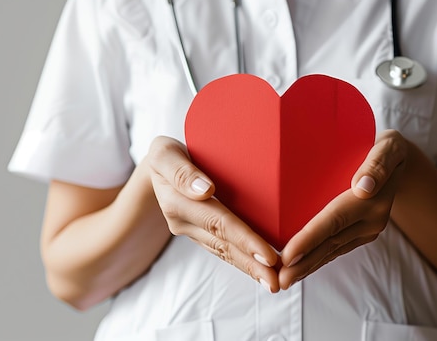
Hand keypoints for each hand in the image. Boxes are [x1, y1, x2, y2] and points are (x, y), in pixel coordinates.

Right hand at [147, 136, 280, 292]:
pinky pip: (222, 250)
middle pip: (223, 245)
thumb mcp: (165, 153)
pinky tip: (261, 270)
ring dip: (249, 268)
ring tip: (273, 282)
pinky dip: (242, 261)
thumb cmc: (166, 154)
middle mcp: (184, 222)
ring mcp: (192, 231)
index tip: (268, 255)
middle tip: (276, 282)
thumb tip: (205, 191)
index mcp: (177, 203)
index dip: (244, 240)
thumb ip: (181, 171)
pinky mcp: (200, 234)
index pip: (218, 223)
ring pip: (224, 252)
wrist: (160, 166)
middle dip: (251, 264)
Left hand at [278, 129, 407, 288]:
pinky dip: (316, 260)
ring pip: (331, 251)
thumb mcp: (389, 147)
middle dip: (303, 263)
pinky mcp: (361, 233)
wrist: (399, 161)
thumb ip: (377, 164)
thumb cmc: (387, 148)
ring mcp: (367, 230)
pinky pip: (336, 249)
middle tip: (278, 281)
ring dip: (307, 267)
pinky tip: (299, 269)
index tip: (288, 255)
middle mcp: (371, 220)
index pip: (335, 221)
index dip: (310, 239)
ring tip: (283, 281)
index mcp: (373, 200)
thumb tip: (363, 187)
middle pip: (330, 243)